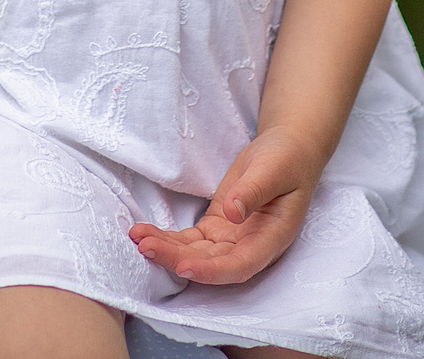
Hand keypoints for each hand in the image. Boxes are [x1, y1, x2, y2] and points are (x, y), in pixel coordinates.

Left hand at [126, 127, 322, 285]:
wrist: (285, 152)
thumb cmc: (286, 159)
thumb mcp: (274, 169)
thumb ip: (254, 191)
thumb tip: (232, 213)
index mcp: (272, 239)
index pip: (240, 265)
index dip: (212, 271)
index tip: (183, 266)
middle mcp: (250, 247)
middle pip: (211, 263)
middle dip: (176, 258)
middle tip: (145, 245)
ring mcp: (231, 240)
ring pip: (195, 253)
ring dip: (166, 249)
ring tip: (137, 237)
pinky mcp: (216, 228)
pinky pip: (189, 240)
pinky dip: (167, 238)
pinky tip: (143, 232)